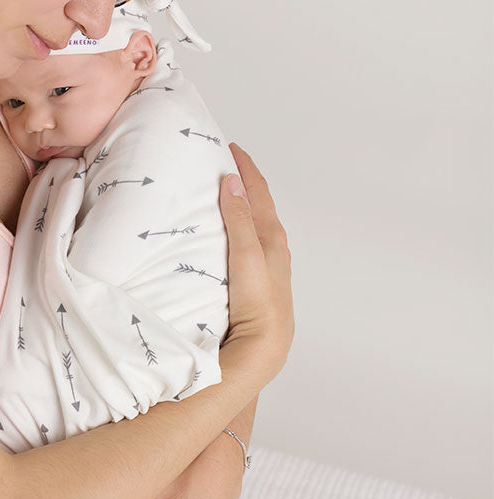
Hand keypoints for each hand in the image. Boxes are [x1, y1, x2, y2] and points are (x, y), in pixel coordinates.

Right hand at [218, 142, 294, 384]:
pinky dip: (241, 230)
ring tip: (225, 196)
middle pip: (261, 209)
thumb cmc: (258, 305)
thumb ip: (239, 220)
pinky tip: (228, 239)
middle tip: (227, 165)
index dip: (246, 170)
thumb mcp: (246, 256)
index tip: (232, 148)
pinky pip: (250, 246)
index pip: (259, 195)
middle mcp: (274, 252)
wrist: (263, 350)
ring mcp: (267, 270)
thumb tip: (231, 181)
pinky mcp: (257, 285)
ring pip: (257, 228)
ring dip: (244, 208)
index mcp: (272, 240)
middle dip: (246, 186)